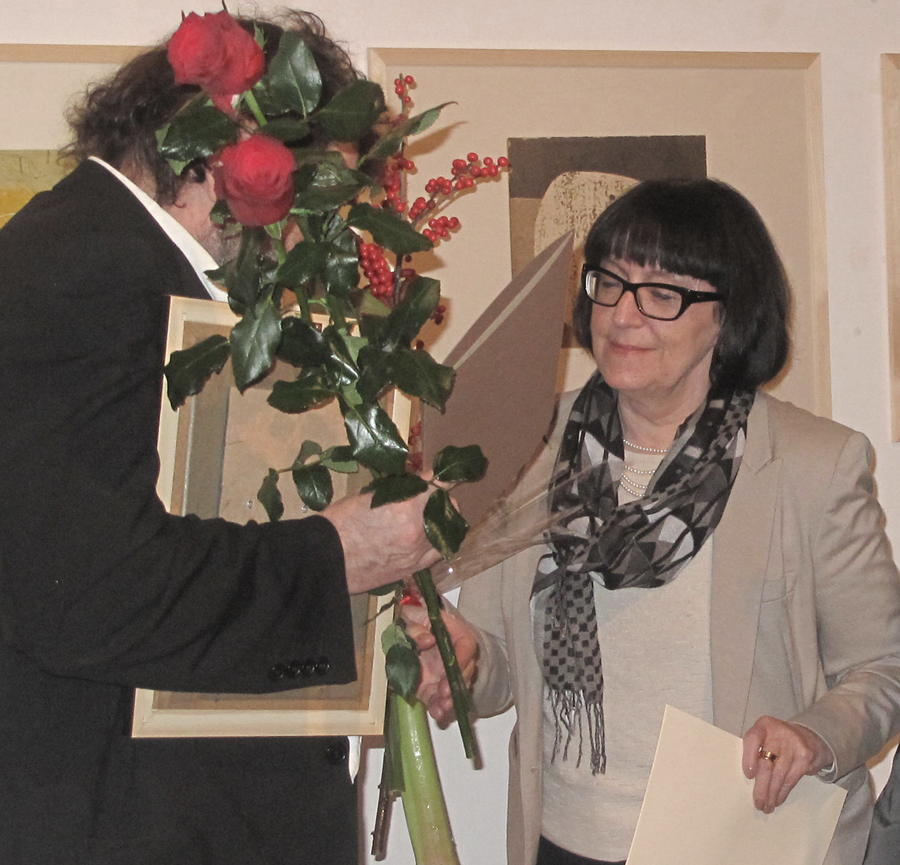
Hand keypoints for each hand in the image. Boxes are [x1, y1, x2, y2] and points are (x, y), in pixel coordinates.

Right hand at [323, 488, 441, 593]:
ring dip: (441, 521)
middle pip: (446, 507)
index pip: (436, 485)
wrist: (325, 560)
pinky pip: (436, 552)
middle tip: (427, 497)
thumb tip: (413, 486)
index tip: (438, 476)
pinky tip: (429, 538)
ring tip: (429, 517)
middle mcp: (419, 529)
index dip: (438, 478)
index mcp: (408, 506)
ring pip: (447, 531)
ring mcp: (418, 552)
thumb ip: (397, 491)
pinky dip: (435, 542)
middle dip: (438, 499)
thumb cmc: (340, 522)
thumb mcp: (369, 496)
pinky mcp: (413, 569)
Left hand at [402, 600, 477, 724]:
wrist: (403, 633)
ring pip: (454, 688)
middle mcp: (452, 655)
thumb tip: (427, 640)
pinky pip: (438, 699)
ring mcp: (444, 673)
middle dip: (455, 684)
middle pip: (464, 670)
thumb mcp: (408, 616)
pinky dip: (438, 707)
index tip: (454, 667)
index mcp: (451, 632)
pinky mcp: (432, 688)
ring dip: (449, 700)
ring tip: (441, 708)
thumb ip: (415, 626)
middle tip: (445, 692)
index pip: (466, 644)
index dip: (463, 656)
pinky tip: (436, 713)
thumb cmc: (410, 621)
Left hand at [742, 716, 832, 812]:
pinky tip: (778, 800)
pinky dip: (783, 792)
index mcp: (763, 725)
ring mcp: (794, 744)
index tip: (748, 775)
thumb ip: (755, 749)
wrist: (809, 737)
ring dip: (772, 794)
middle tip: (758, 803)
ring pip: (779, 774)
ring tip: (766, 806)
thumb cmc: (779, 740)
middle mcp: (778, 732)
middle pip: (766, 762)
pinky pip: (791, 779)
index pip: (753, 739)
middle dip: (761, 786)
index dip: (749, 757)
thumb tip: (747, 778)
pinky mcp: (805, 757)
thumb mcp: (766, 736)